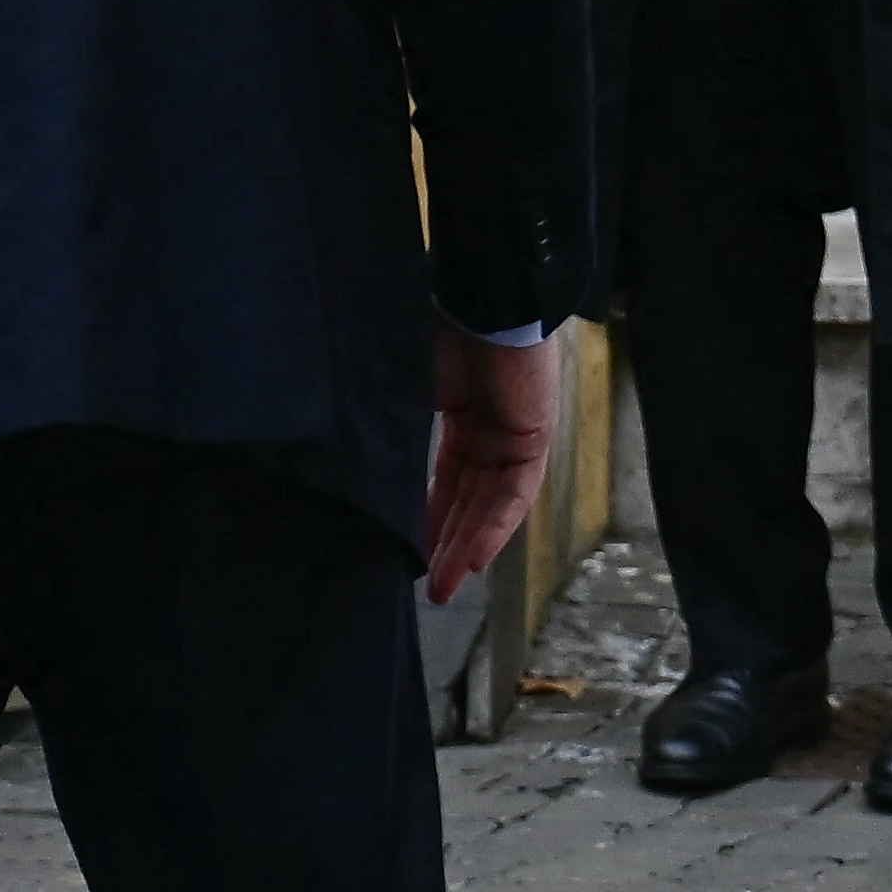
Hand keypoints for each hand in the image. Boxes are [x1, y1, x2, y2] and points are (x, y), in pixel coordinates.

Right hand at [419, 324, 554, 606]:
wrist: (480, 303)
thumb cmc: (436, 332)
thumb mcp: (406, 390)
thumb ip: (394, 427)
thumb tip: (357, 464)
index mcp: (461, 417)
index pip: (445, 482)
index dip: (427, 519)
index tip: (405, 550)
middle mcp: (491, 434)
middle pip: (469, 503)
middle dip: (446, 547)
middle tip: (427, 588)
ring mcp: (514, 438)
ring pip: (490, 507)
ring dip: (467, 548)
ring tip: (442, 587)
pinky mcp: (533, 440)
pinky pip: (513, 495)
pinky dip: (492, 528)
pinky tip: (470, 559)